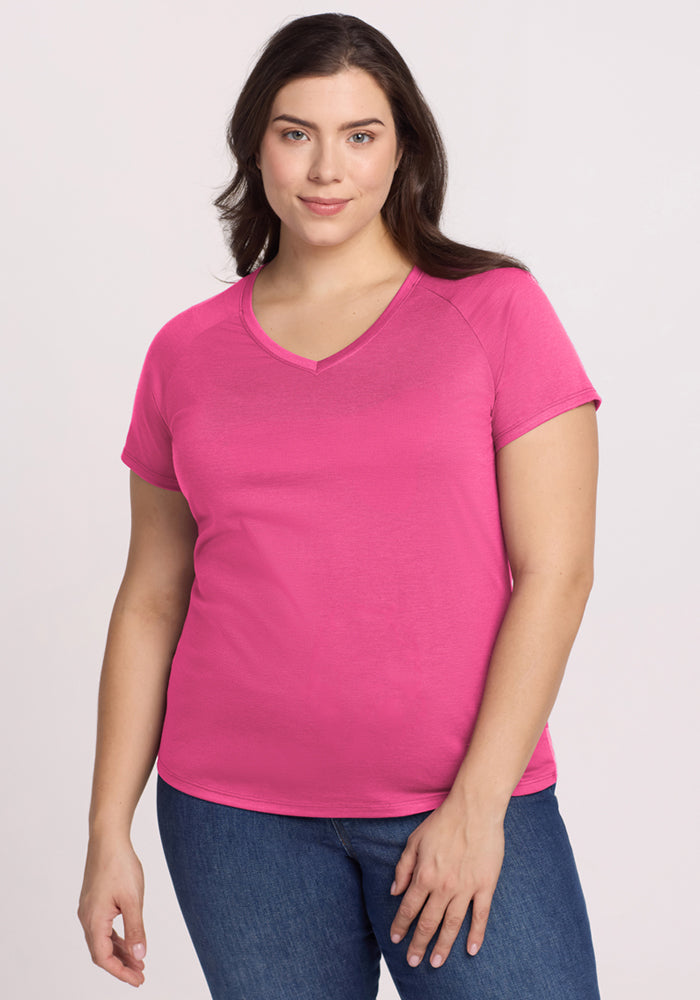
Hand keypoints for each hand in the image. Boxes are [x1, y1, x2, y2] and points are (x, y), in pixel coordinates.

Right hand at [77, 838, 146, 986]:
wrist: (108, 838)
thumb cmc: (120, 865)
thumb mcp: (133, 899)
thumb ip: (136, 929)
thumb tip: (139, 956)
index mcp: (94, 920)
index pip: (103, 958)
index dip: (121, 972)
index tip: (138, 979)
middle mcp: (87, 918)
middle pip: (101, 952)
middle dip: (121, 965)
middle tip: (141, 974)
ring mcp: (89, 909)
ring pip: (103, 940)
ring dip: (120, 952)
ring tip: (138, 961)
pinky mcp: (94, 901)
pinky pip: (103, 927)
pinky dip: (116, 937)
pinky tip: (129, 940)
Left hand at [389, 794, 504, 968]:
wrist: (474, 809)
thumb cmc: (442, 822)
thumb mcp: (414, 841)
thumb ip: (403, 868)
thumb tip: (395, 891)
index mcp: (424, 875)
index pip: (408, 908)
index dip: (401, 925)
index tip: (396, 939)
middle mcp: (443, 886)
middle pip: (428, 922)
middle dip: (419, 944)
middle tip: (413, 962)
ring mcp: (465, 888)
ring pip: (452, 925)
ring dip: (443, 946)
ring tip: (437, 962)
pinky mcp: (485, 886)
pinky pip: (480, 916)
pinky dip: (476, 934)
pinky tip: (471, 950)